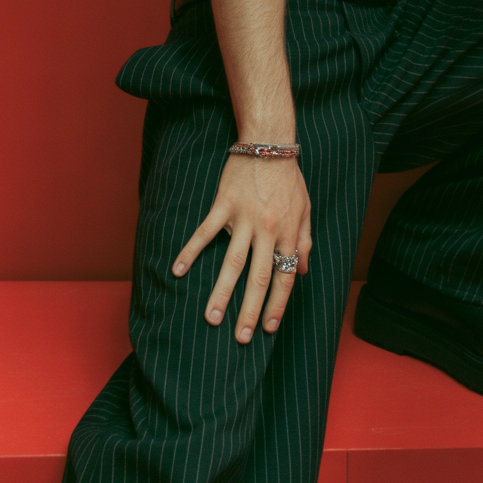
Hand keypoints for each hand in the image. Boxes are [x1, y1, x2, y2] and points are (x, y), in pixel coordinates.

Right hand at [172, 153, 312, 342]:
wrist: (269, 144)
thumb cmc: (289, 178)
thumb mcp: (305, 209)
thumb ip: (303, 241)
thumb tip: (301, 271)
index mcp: (288, 233)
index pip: (284, 277)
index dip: (277, 304)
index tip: (268, 328)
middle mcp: (267, 230)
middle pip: (258, 277)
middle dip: (250, 310)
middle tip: (240, 338)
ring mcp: (244, 218)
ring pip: (232, 263)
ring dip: (221, 292)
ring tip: (211, 318)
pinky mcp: (224, 205)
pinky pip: (205, 233)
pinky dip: (191, 252)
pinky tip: (178, 271)